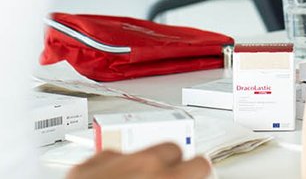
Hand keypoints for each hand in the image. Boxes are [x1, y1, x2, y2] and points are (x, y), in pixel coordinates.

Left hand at [67, 143, 210, 178]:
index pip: (201, 165)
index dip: (198, 176)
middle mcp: (143, 166)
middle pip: (172, 150)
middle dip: (172, 167)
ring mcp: (111, 162)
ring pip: (141, 151)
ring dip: (145, 166)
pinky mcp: (84, 166)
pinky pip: (109, 158)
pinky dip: (113, 171)